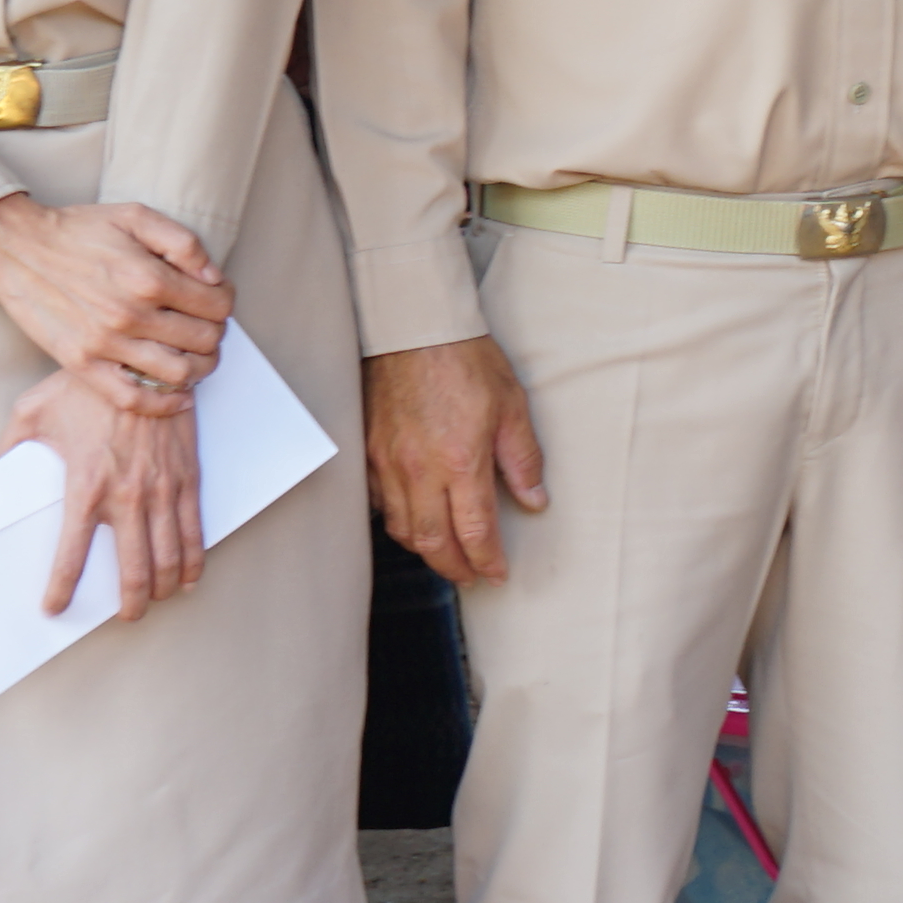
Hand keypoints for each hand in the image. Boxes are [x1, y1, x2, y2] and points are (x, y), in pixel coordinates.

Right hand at [0, 195, 228, 400]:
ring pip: (179, 374)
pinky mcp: (83, 365)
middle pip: (204, 341)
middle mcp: (131, 314)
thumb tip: (213, 277)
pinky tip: (178, 394)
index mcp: (148, 277)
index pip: (217, 305)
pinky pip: (134, 399)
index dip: (226, 302)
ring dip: (200, 368)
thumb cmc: (77, 230)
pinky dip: (164, 403)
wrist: (17, 248)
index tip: (217, 299)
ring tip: (196, 357)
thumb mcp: (135, 216)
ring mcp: (106, 344)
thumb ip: (182, 242)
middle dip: (216, 334)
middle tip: (207, 327)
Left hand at [8, 367, 199, 623]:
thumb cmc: (89, 385)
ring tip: (153, 601)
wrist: (147, 359)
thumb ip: (10, 445)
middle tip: (124, 616)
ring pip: (167, 558)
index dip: (61, 588)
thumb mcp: (33, 411)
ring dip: (161, 588)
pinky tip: (187, 578)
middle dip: (129, 603)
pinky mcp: (188, 478)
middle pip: (133, 570)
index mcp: (85, 485)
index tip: (54, 608)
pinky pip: (194, 531)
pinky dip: (192, 562)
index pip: (71, 554)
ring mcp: (162, 490)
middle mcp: (127, 496)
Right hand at [362, 336, 544, 589]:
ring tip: (444, 554)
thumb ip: (523, 459)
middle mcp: (419, 469)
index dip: (486, 560)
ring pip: (401, 527)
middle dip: (454, 568)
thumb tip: (535, 501)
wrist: (412, 325)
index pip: (474, 531)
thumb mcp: (511, 405)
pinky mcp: (367, 450)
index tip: (497, 573)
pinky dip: (395, 518)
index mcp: (461, 460)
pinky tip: (411, 518)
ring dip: (425, 549)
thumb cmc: (464, 358)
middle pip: (433, 542)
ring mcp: (387, 462)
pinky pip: (377, 501)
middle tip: (470, 577)